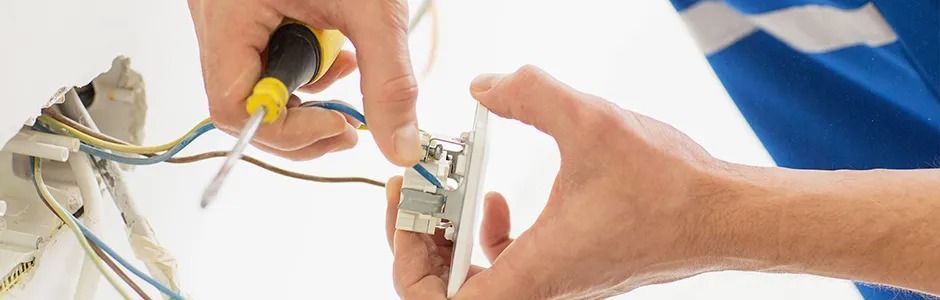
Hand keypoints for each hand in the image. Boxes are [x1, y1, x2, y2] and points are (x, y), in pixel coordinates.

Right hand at [188, 0, 420, 163]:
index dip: (288, 131)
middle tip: (346, 122)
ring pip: (258, 86)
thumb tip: (400, 143)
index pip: (234, 108)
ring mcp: (228, 19)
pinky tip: (336, 51)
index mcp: (229, 17)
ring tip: (348, 68)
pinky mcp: (247, 15)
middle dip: (302, 121)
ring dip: (308, 93)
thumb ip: (390, 81)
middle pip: (244, 105)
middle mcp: (217, 21)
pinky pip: (267, 59)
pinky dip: (307, 68)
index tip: (337, 126)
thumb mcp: (372, 10)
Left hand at [385, 65, 736, 298]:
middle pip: (450, 292)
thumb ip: (530, 94)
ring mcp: (555, 283)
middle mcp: (542, 289)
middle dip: (423, 242)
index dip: (408, 261)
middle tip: (421, 197)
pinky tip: (496, 199)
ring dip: (452, 238)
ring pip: (476, 282)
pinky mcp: (568, 270)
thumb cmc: (670, 187)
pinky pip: (507, 267)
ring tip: (453, 193)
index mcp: (536, 272)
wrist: (724, 214)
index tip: (411, 212)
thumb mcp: (591, 122)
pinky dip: (487, 237)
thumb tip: (485, 86)